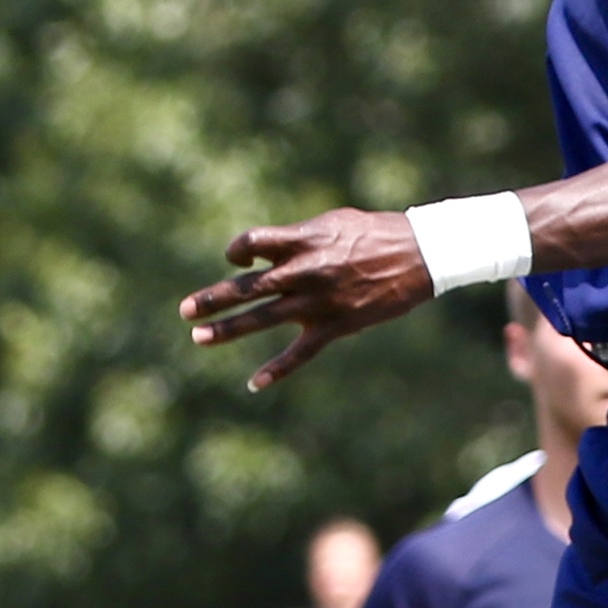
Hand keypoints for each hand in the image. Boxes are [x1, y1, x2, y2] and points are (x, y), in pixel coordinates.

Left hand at [180, 208, 433, 392]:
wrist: (421, 255)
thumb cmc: (377, 232)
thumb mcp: (334, 223)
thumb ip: (299, 238)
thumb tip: (271, 248)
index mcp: (302, 241)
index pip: (251, 243)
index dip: (237, 251)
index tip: (238, 259)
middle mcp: (303, 271)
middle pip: (246, 287)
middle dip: (212, 299)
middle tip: (185, 310)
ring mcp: (317, 302)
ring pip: (262, 318)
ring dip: (227, 329)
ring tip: (199, 337)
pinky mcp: (336, 326)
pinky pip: (300, 353)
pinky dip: (277, 370)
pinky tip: (254, 383)